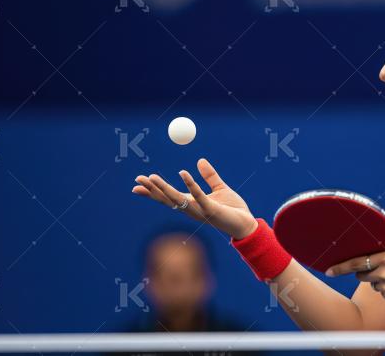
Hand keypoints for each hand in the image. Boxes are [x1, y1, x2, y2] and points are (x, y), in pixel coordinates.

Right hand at [132, 158, 258, 238]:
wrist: (247, 224)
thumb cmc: (233, 209)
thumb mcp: (219, 188)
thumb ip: (209, 176)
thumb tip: (200, 160)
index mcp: (192, 203)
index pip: (168, 197)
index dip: (153, 191)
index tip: (137, 184)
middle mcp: (192, 208)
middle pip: (167, 198)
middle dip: (152, 189)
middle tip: (137, 179)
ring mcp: (200, 210)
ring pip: (177, 199)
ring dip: (164, 188)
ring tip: (152, 177)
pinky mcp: (211, 210)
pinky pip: (199, 196)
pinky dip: (190, 184)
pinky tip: (183, 172)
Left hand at [326, 245, 384, 306]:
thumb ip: (384, 251)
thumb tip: (367, 251)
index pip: (356, 263)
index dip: (340, 268)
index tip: (328, 271)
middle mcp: (384, 272)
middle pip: (361, 275)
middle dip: (365, 273)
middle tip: (380, 269)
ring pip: (373, 284)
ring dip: (379, 281)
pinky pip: (383, 293)